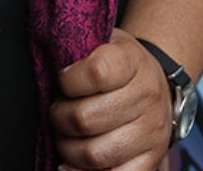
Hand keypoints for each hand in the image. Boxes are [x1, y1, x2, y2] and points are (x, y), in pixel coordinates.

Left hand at [49, 27, 175, 170]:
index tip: (64, 81)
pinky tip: (76, 164)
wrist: (154, 83)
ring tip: (69, 136)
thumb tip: (48, 62)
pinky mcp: (152, 158)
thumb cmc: (118, 66)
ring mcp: (152, 131)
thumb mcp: (102, 43)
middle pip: (84, 119)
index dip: (68, 80)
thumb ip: (77, 51)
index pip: (97, 72)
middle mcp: (148, 96)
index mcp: (133, 62)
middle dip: (59, 119)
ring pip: (93, 154)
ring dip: (68, 148)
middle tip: (60, 113)